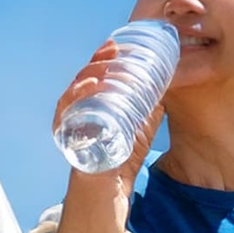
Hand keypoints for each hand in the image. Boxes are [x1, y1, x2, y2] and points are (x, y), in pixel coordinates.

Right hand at [53, 41, 163, 205]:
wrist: (112, 187)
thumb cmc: (123, 156)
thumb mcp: (142, 129)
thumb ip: (150, 110)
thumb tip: (166, 89)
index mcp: (95, 103)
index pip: (96, 74)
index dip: (104, 57)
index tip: (116, 45)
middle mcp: (80, 108)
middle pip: (85, 76)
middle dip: (98, 60)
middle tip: (114, 51)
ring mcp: (71, 120)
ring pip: (75, 88)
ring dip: (90, 73)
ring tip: (106, 65)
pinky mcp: (66, 133)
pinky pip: (66, 110)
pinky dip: (76, 95)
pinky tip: (91, 86)